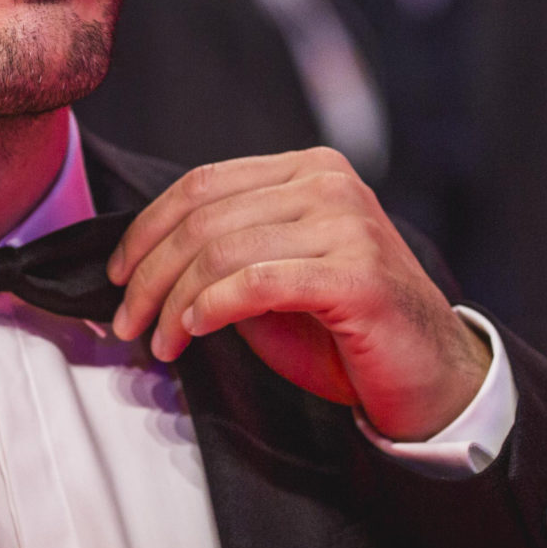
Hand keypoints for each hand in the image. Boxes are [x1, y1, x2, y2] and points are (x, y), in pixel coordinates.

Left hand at [108, 149, 489, 441]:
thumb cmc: (345, 333)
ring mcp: (347, 225)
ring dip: (171, 302)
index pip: (203, 184)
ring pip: (221, 250)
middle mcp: (329, 185)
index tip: (116, 276)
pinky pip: (256, 283)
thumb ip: (225, 255)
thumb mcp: (275, 278)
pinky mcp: (355, 276)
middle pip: (204, 217)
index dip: (146, 229)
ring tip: (157, 343)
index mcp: (309, 170)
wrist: (430, 377)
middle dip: (148, 274)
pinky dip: (210, 307)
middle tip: (124, 323)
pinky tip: (191, 332)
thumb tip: (143, 265)